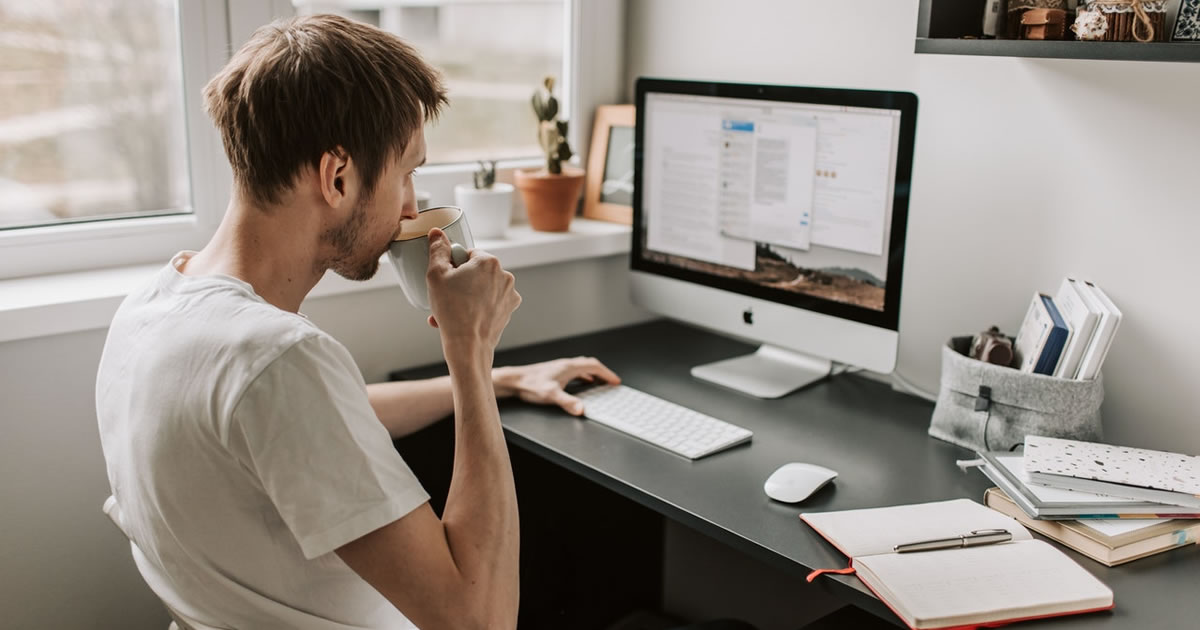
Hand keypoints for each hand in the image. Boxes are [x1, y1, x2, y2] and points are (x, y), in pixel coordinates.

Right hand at [425, 228, 520, 358]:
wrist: (468, 346)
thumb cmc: (452, 310)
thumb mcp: (436, 275)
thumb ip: (438, 250)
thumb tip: (437, 233)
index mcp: (489, 261)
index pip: (466, 254)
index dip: (452, 267)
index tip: (446, 281)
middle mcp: (505, 275)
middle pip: (475, 272)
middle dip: (459, 283)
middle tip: (445, 298)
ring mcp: (509, 293)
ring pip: (481, 288)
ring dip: (465, 296)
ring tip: (450, 312)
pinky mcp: (508, 309)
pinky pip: (489, 302)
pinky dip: (476, 307)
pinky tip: (462, 319)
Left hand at [495, 357, 620, 415]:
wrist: (514, 380)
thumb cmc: (530, 385)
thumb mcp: (551, 395)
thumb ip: (568, 402)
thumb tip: (582, 409)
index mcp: (569, 367)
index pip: (594, 366)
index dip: (607, 374)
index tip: (615, 381)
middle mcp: (566, 364)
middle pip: (590, 365)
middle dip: (603, 373)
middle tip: (611, 382)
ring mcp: (560, 367)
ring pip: (582, 368)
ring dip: (594, 374)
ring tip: (601, 382)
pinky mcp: (555, 372)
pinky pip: (575, 372)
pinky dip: (584, 376)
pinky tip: (582, 383)